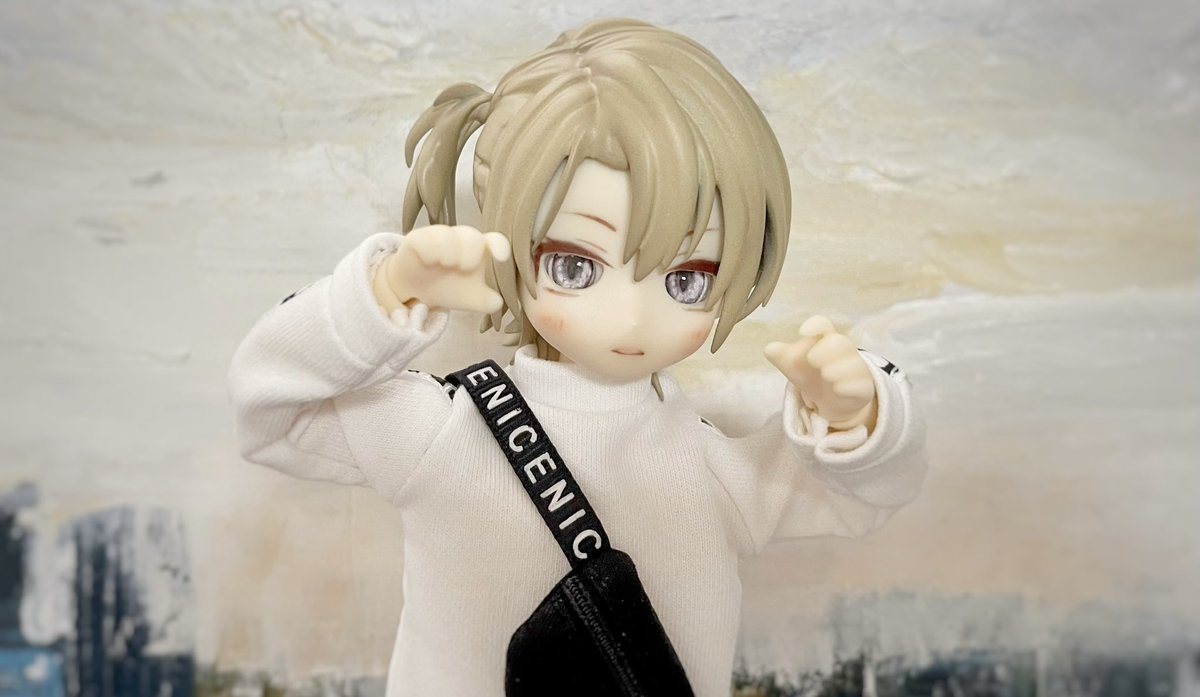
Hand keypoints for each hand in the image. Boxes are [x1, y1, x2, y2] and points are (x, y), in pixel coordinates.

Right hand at [373, 225, 510, 313]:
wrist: (418, 293)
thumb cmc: (451, 288)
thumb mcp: (471, 299)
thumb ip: (487, 301)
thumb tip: (498, 302)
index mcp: (480, 251)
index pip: (496, 240)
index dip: (500, 245)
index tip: (502, 258)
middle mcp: (461, 239)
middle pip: (472, 235)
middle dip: (470, 254)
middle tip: (464, 269)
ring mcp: (439, 236)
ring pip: (447, 234)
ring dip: (449, 253)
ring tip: (445, 265)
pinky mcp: (418, 238)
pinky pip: (424, 238)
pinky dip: (428, 252)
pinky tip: (428, 262)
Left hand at [764, 315, 876, 430]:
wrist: (832, 397)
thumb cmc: (811, 372)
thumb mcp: (793, 365)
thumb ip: (781, 356)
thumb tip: (769, 349)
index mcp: (824, 339)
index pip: (822, 324)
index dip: (814, 325)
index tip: (802, 332)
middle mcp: (842, 350)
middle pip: (840, 342)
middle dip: (825, 351)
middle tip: (812, 360)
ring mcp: (854, 368)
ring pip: (853, 363)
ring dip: (838, 369)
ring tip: (826, 376)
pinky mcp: (862, 387)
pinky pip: (861, 385)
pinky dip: (849, 387)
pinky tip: (838, 390)